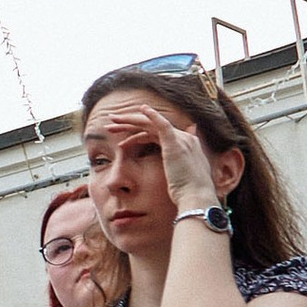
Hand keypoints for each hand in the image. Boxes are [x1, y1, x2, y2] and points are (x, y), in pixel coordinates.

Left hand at [99, 92, 216, 214]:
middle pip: (151, 127)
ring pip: (150, 124)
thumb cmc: (186, 195)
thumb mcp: (179, 181)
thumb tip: (169, 175)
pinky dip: (152, 115)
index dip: (138, 136)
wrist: (195, 198)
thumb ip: (174, 173)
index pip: (157, 135)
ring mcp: (180, 139)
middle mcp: (184, 139)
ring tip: (111, 121)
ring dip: (129, 121)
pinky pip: (162, 123)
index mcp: (184, 147)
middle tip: (111, 125)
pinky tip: (141, 109)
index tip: (123, 142)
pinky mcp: (175, 142)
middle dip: (130, 124)